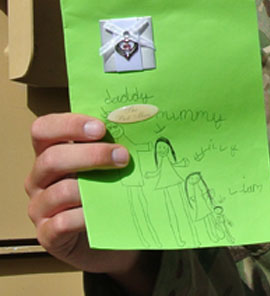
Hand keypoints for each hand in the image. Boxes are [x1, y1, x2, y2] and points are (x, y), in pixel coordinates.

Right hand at [24, 113, 152, 285]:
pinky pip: (62, 223)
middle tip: (122, 156)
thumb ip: (111, 145)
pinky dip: (85, 216)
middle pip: (51, 159)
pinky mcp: (47, 235)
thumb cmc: (106, 190)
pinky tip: (103, 213)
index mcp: (50, 153)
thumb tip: (139, 125)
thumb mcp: (105, 164)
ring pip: (59, 191)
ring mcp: (39, 208)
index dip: (68, 125)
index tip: (101, 128)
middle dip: (91, 155)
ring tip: (118, 185)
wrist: (109, 233)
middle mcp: (39, 179)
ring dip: (92, 187)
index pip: (43, 130)